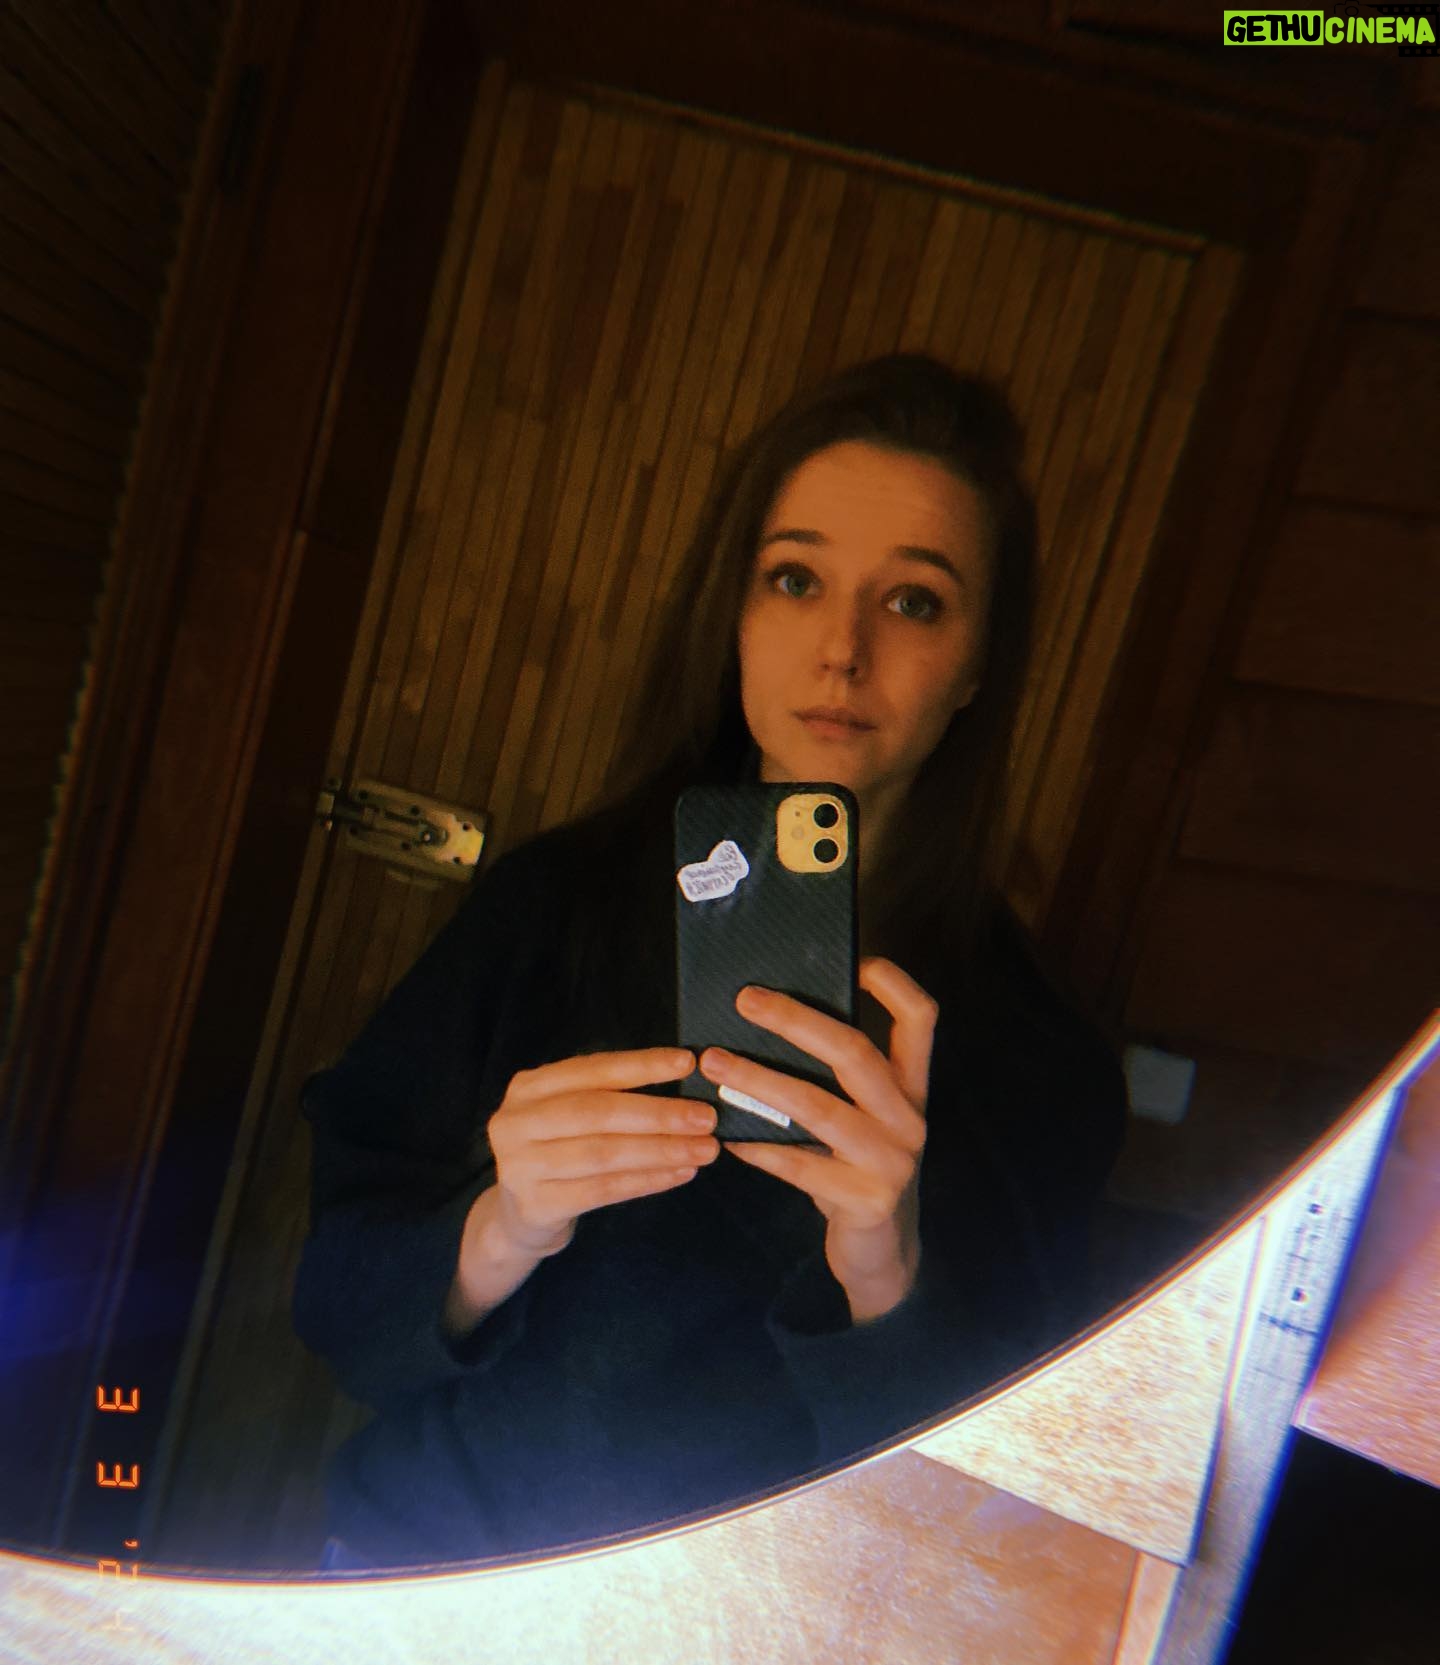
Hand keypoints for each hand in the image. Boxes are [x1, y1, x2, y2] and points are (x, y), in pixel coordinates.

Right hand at [486, 1048, 719, 1258]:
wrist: (517, 1215)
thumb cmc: (557, 1150)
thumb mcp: (567, 1112)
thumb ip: (608, 1094)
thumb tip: (682, 1077)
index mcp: (529, 1087)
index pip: (592, 1070)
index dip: (641, 1066)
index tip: (688, 1063)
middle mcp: (517, 1122)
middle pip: (598, 1112)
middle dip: (658, 1113)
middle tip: (706, 1117)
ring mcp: (521, 1166)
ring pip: (604, 1153)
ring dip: (661, 1150)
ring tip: (704, 1149)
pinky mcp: (537, 1206)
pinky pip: (603, 1190)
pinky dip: (646, 1181)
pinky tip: (679, 1173)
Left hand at [699, 958, 934, 1322]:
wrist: (883, 1255)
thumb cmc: (856, 1168)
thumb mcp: (862, 1119)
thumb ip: (836, 1077)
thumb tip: (767, 1014)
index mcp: (911, 1088)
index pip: (921, 1019)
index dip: (893, 984)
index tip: (855, 960)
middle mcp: (909, 1118)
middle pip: (855, 1052)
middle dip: (795, 1020)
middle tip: (744, 1000)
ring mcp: (892, 1162)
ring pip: (819, 1107)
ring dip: (758, 1080)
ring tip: (712, 1061)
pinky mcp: (868, 1201)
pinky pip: (801, 1166)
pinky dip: (759, 1147)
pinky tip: (726, 1136)